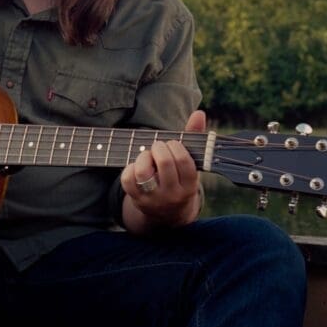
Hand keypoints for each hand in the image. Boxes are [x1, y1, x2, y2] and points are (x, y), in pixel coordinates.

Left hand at [120, 109, 206, 230]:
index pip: (183, 161)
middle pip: (164, 163)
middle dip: (159, 147)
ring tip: (147, 155)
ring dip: (143, 156)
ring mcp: (154, 199)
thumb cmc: (179, 177)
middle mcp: (173, 195)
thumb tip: (199, 113)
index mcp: (189, 185)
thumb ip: (194, 137)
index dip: (175, 146)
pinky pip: (128, 179)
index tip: (172, 144)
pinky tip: (137, 166)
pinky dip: (130, 167)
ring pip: (144, 172)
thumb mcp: (189, 162)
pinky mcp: (136, 200)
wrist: (167, 214)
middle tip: (158, 147)